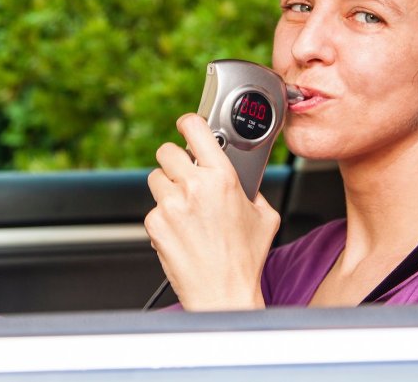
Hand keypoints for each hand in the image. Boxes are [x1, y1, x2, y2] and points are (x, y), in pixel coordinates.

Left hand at [144, 113, 279, 310]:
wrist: (223, 293)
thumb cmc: (245, 259)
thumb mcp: (265, 216)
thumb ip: (252, 190)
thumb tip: (245, 179)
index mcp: (223, 177)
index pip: (195, 129)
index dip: (188, 123)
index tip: (186, 125)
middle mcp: (194, 187)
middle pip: (167, 151)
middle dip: (175, 161)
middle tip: (185, 174)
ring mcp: (171, 205)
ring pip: (156, 178)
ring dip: (167, 187)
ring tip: (184, 207)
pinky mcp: (155, 224)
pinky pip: (153, 208)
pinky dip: (163, 216)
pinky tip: (181, 230)